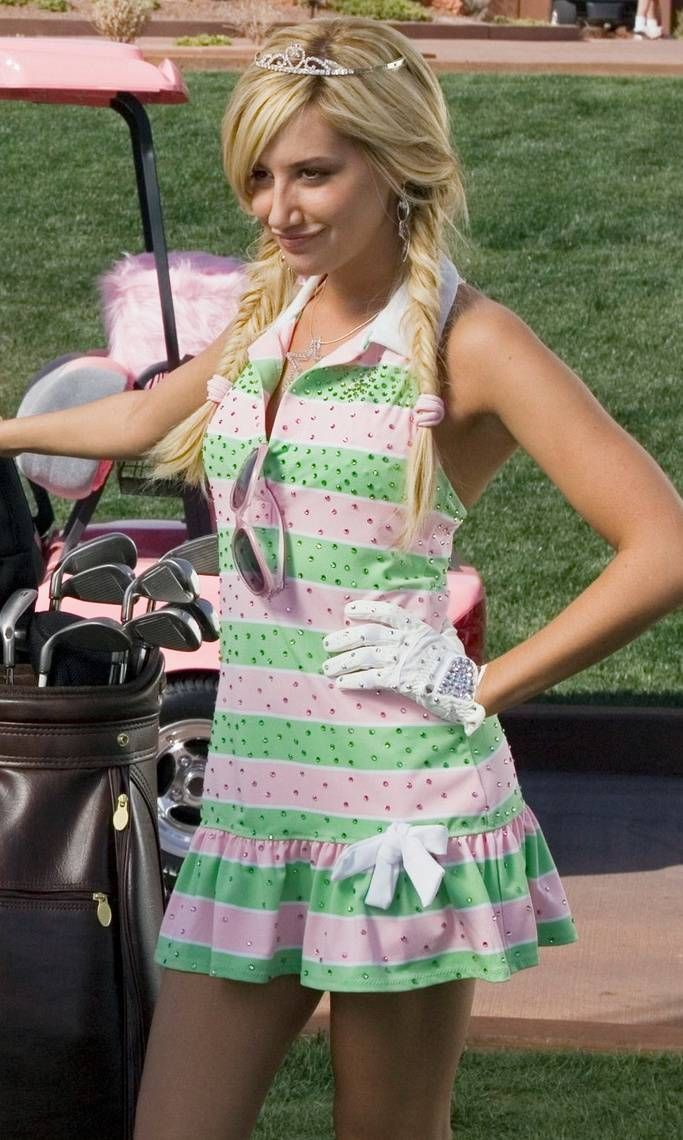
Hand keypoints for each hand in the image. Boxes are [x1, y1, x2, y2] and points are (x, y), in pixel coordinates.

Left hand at [322, 600, 486, 734]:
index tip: (348, 610)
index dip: (366, 610)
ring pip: (364, 657)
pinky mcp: (400, 681)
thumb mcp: (450, 638)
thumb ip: (441, 626)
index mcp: (417, 628)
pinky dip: (354, 680)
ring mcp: (402, 661)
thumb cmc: (458, 665)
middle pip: (367, 635)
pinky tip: (342, 683)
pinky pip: (371, 679)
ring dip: (343, 662)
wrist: (467, 689)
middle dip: (344, 639)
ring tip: (328, 667)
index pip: (387, 613)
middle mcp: (406, 642)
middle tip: (327, 644)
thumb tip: (440, 615)